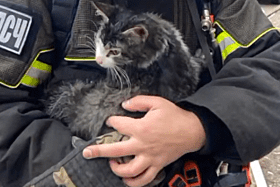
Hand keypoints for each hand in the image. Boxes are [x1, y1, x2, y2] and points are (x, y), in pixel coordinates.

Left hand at [83, 95, 205, 186]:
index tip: (110, 121)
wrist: (192, 130)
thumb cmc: (174, 116)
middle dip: (99, 151)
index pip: (119, 125)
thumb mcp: (157, 102)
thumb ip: (138, 101)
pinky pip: (144, 179)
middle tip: (88, 152)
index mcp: (141, 128)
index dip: (112, 122)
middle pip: (116, 151)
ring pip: (129, 170)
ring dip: (116, 169)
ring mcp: (149, 158)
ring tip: (111, 164)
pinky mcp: (157, 165)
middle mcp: (143, 145)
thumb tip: (125, 104)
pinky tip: (126, 179)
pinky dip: (133, 182)